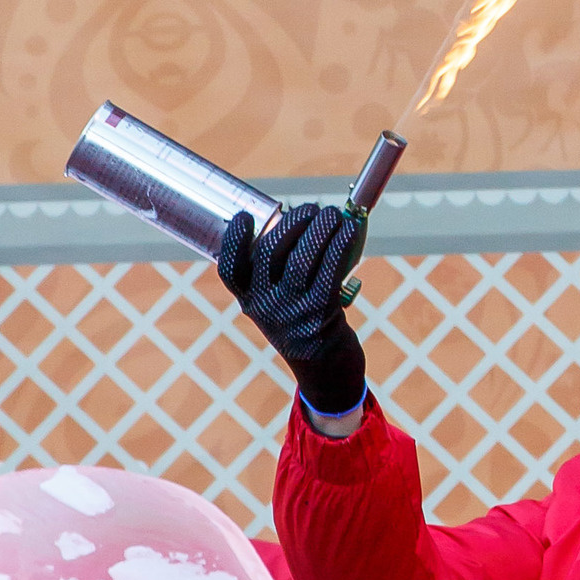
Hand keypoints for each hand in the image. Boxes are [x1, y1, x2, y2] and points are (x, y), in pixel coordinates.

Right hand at [216, 199, 366, 414]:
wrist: (326, 371)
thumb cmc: (304, 323)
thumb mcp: (279, 304)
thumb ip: (278, 273)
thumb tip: (301, 220)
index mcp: (250, 300)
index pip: (230, 270)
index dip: (233, 241)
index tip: (243, 217)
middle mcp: (265, 307)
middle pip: (270, 253)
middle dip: (293, 222)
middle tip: (312, 208)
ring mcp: (292, 312)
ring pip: (302, 259)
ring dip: (320, 229)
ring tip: (332, 214)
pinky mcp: (320, 316)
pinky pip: (329, 272)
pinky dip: (340, 245)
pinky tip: (348, 230)